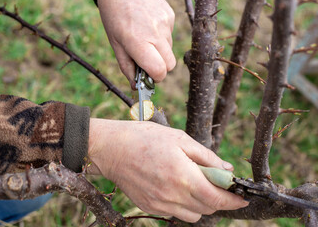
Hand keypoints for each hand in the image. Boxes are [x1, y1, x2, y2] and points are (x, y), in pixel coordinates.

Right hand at [87, 119, 248, 222]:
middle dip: (217, 199)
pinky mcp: (149, 207)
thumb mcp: (179, 139)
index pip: (217, 198)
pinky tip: (175, 187)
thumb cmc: (144, 138)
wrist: (111, 149)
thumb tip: (226, 169)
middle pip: (207, 209)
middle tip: (214, 182)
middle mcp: (172, 195)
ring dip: (200, 203)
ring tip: (192, 184)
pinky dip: (182, 205)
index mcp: (183, 176)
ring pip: (192, 215)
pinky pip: (175, 213)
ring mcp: (160, 204)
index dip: (234, 201)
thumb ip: (205, 156)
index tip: (242, 199)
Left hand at [96, 0, 175, 88]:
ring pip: (169, 50)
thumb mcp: (115, 43)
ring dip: (159, 51)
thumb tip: (136, 87)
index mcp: (138, 42)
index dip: (155, 78)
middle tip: (146, 61)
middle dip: (159, 68)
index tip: (147, 76)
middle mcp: (155, 33)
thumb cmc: (114, 15)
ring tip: (144, 37)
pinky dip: (161, 37)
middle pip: (170, 65)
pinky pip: (170, 36)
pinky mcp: (171, 15)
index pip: (159, 71)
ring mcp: (166, 23)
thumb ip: (127, 67)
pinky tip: (149, 26)